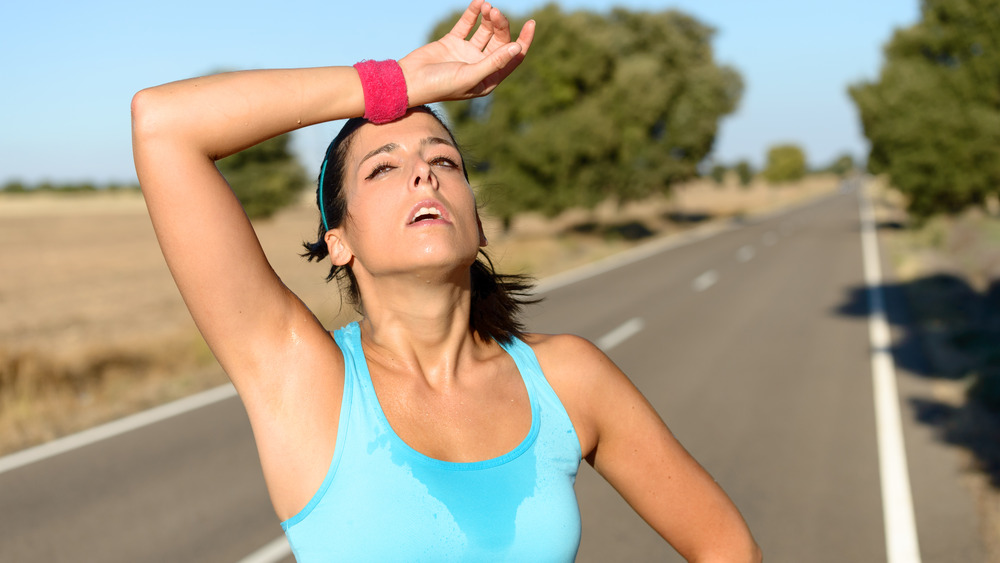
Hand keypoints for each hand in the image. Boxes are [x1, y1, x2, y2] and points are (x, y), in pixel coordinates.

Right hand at [399, 0, 534, 104]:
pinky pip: (467, 24)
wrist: (409, 81)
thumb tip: (517, 47)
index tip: (531, 22)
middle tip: (495, 11)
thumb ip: (494, 62)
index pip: (513, 57)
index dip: (524, 40)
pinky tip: (478, 2)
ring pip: (485, 30)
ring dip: (488, 17)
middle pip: (499, 40)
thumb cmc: (440, 85)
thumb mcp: (470, 75)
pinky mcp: (452, 42)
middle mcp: (480, 65)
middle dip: (500, 24)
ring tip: (486, 6)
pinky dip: (473, 13)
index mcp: (489, 78)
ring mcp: (466, 53)